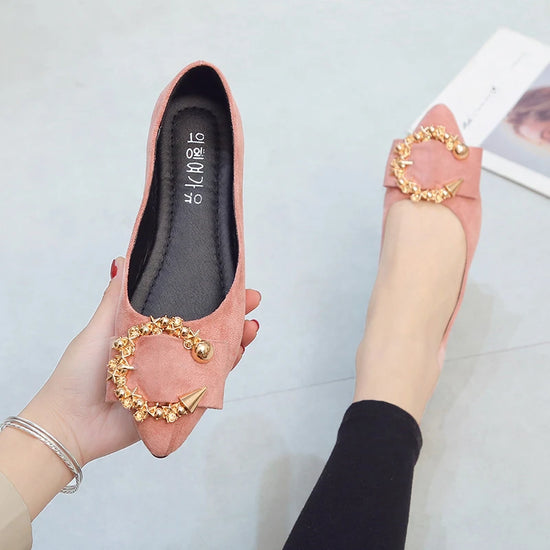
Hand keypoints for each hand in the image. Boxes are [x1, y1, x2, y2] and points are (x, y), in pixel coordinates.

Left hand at [21, 257, 260, 465]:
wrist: (69, 424)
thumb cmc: (78, 374)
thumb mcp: (99, 329)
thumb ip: (115, 300)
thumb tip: (122, 260)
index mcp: (149, 336)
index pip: (187, 312)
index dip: (210, 297)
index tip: (231, 281)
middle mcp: (166, 356)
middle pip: (206, 334)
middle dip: (232, 317)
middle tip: (252, 301)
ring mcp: (174, 380)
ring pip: (212, 359)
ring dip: (235, 342)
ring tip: (250, 327)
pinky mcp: (179, 404)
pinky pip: (207, 387)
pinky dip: (225, 371)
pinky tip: (237, 355)